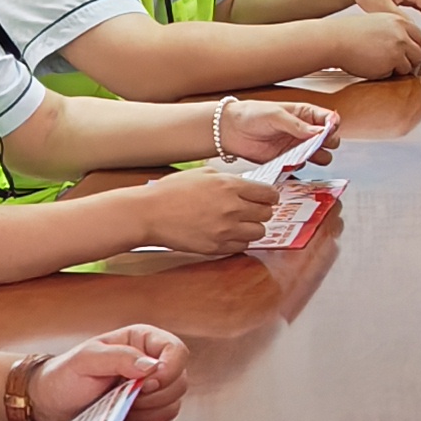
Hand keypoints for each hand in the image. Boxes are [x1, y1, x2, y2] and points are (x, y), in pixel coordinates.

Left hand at [33, 324, 188, 420]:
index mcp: (142, 342)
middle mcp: (153, 366)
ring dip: (145, 413)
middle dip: (152, 396)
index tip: (146, 382)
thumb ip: (119, 357)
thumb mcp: (85, 360)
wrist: (49, 406)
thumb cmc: (63, 376)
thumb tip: (153, 366)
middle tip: (121, 396)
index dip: (170, 369)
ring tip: (115, 407)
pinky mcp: (147, 419)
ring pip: (173, 408)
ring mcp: (152, 394)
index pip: (177, 352)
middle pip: (180, 384)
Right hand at [132, 167, 279, 259]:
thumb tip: (246, 185)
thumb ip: (229, 179)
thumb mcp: (203, 174)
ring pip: (259, 233)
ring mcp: (225, 230)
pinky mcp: (217, 247)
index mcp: (230, 186)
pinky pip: (242, 246)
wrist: (150, 214)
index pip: (268, 194)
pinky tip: (228, 234)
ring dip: (253, 228)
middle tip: (253, 210)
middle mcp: (232, 208)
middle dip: (262, 211)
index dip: (270, 196)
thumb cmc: (172, 191)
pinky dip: (239, 241)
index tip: (267, 198)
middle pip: (267, 214)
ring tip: (240, 223)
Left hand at [215, 96, 340, 164]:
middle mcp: (304, 130)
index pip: (328, 119)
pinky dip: (300, 166)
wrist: (230, 130)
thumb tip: (317, 132)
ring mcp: (297, 146)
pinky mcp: (287, 160)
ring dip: (317, 157)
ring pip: (320, 155)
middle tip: (317, 145)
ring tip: (305, 155)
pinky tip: (292, 162)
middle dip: (328, 143)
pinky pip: (302, 165)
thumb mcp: (275, 115)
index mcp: (304, 114)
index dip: (332, 125)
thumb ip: (297, 125)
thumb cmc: (251, 115)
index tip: (329, 131)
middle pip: (329, 139)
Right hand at [318, 5, 420, 78]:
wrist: (335, 40)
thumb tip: (405, 45)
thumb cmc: (348, 34)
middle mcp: (402, 32)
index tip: (411, 54)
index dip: (415, 48)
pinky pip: (396, 74)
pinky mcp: (393, 60)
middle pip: (419, 52)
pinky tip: (373, 67)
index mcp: (398, 21)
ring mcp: (399, 46)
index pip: (419, 36)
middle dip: (410, 61)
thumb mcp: (376, 24)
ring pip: (409, 65)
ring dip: (397, 69)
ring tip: (379, 65)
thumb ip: (393, 32)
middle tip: (397, 65)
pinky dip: (387, 74)